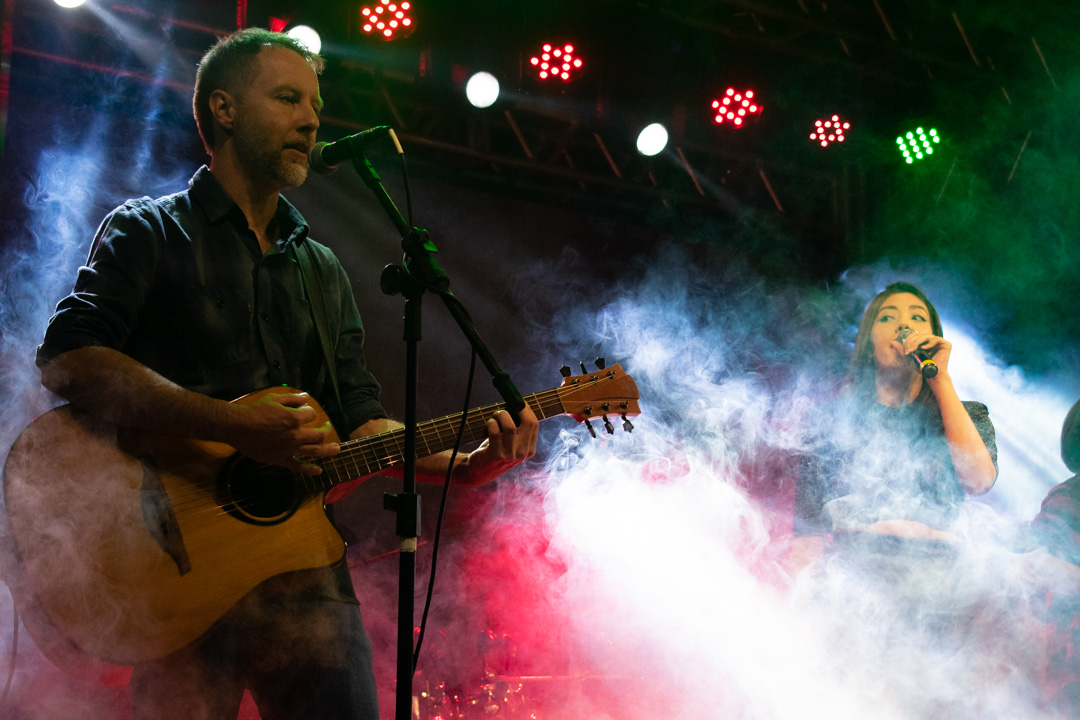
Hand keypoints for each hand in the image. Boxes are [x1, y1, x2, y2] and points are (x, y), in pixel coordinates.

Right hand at [222, 392, 339, 474]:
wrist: (237, 427)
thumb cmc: (255, 411)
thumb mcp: (274, 399)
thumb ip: (293, 398)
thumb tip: (306, 397)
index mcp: (294, 419)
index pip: (311, 414)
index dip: (310, 411)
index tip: (305, 411)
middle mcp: (295, 435)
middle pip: (319, 435)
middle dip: (326, 430)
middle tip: (328, 427)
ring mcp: (290, 449)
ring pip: (315, 451)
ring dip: (328, 450)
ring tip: (336, 449)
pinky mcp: (282, 460)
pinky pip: (299, 467)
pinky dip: (310, 470)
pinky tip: (318, 471)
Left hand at [463, 406, 538, 484]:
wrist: (480, 471)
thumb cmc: (496, 451)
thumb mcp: (512, 444)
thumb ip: (518, 429)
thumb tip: (516, 404)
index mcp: (529, 449)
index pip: (534, 424)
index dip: (526, 409)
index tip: (518, 402)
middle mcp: (522, 453)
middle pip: (528, 423)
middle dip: (517, 408)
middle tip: (507, 406)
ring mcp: (510, 455)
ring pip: (509, 426)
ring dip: (501, 416)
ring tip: (495, 416)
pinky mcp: (496, 454)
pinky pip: (495, 432)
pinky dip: (491, 424)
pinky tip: (489, 424)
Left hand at [891, 330, 951, 377]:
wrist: (932, 375)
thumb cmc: (922, 367)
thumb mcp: (909, 357)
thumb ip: (902, 350)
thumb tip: (892, 342)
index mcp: (924, 342)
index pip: (915, 335)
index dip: (908, 340)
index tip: (905, 350)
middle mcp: (932, 340)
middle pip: (920, 335)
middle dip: (911, 342)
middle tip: (908, 351)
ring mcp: (939, 342)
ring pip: (926, 336)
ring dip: (917, 342)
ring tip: (913, 351)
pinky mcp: (946, 344)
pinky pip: (936, 339)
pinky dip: (929, 343)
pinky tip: (924, 348)